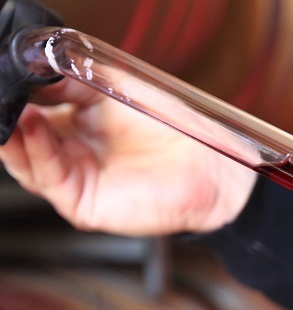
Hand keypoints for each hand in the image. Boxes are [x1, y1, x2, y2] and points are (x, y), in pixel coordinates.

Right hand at [0, 78, 253, 235]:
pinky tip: (35, 125)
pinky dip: (37, 149)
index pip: (25, 108)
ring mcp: (73, 178)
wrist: (211, 167)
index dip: (11, 92)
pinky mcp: (83, 202)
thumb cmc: (173, 129)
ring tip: (12, 107)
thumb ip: (72, 78)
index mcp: (72, 124)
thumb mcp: (115, 89)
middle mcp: (67, 153)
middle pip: (16, 136)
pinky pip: (49, 177)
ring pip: (24, 160)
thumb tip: (35, 63)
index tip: (3, 71)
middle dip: (4, 114)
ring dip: (11, 131)